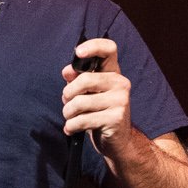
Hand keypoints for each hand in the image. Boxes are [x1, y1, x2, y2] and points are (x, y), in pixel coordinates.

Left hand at [61, 37, 132, 153]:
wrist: (117, 141)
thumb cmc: (98, 113)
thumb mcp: (87, 93)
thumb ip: (77, 80)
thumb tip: (67, 71)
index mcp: (113, 72)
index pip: (109, 49)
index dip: (93, 46)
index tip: (78, 53)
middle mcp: (121, 83)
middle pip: (85, 80)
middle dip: (68, 94)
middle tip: (66, 103)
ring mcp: (121, 101)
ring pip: (80, 102)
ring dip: (68, 112)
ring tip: (69, 118)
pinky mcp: (116, 119)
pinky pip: (83, 119)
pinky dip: (71, 125)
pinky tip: (71, 128)